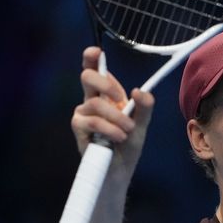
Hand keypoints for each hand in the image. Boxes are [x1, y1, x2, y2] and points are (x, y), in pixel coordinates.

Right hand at [71, 47, 154, 176]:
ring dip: (117, 118)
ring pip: (96, 104)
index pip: (95, 72)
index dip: (91, 59)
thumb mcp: (141, 125)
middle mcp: (91, 102)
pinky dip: (109, 129)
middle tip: (122, 99)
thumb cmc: (127, 146)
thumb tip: (140, 91)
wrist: (119, 171)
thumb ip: (144, 108)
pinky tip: (118, 139)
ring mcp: (82, 115)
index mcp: (106, 96)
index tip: (95, 51)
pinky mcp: (78, 129)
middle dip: (106, 84)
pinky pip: (93, 122)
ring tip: (126, 132)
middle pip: (87, 78)